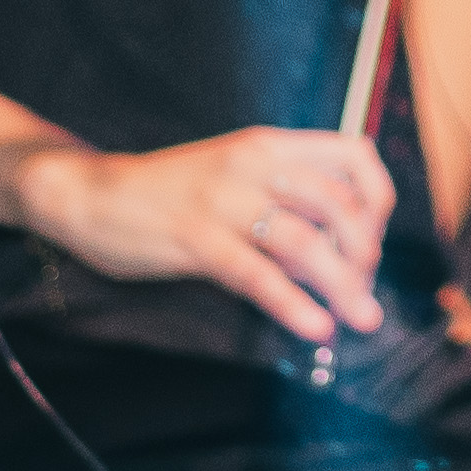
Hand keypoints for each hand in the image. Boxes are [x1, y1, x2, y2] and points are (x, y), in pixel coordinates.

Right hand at [13, 124, 395, 342]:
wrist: (92, 193)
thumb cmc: (172, 192)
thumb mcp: (237, 174)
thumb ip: (286, 198)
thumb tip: (343, 247)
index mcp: (271, 144)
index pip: (355, 155)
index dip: (379, 200)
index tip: (374, 240)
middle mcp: (255, 164)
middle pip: (340, 206)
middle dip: (365, 255)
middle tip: (365, 290)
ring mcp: (225, 200)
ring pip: (307, 243)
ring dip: (344, 285)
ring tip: (362, 318)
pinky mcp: (195, 239)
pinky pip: (258, 275)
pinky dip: (294, 304)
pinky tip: (315, 326)